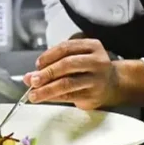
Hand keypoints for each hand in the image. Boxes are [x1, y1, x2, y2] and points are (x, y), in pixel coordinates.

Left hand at [23, 39, 143, 109]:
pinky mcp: (94, 95)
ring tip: (33, 94)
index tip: (37, 64)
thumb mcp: (75, 58)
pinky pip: (70, 96)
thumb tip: (28, 76)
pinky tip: (45, 98)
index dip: (48, 56)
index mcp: (92, 46)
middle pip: (67, 65)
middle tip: (32, 80)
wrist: (114, 84)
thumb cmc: (88, 68)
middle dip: (46, 73)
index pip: (66, 48)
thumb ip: (53, 63)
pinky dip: (54, 97)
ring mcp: (97, 79)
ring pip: (67, 83)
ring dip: (47, 89)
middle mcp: (97, 61)